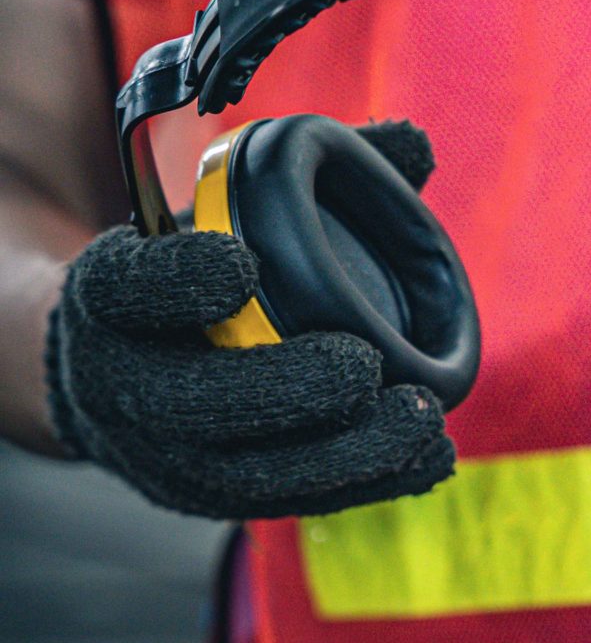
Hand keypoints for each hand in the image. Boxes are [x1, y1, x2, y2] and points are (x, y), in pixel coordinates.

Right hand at [44, 121, 454, 518]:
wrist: (119, 362)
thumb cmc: (191, 270)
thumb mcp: (215, 215)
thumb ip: (308, 170)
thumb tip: (413, 140)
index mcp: (109, 295)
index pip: (126, 287)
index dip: (176, 279)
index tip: (240, 264)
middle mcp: (120, 382)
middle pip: (186, 401)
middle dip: (278, 387)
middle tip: (359, 366)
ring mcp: (160, 452)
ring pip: (239, 471)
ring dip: (336, 453)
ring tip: (418, 420)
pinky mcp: (209, 495)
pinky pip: (284, 502)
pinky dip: (362, 483)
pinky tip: (429, 458)